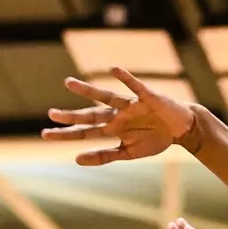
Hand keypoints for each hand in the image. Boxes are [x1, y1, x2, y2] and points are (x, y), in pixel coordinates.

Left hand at [42, 67, 200, 165]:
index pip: (85, 131)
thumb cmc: (156, 139)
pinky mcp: (147, 97)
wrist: (181, 128)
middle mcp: (117, 115)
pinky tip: (113, 69)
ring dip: (88, 91)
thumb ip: (105, 156)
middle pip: (90, 116)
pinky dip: (125, 78)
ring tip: (68, 84)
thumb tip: (76, 159)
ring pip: (105, 97)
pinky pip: (134, 86)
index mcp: (112, 129)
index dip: (66, 133)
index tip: (46, 134)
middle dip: (72, 116)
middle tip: (51, 114)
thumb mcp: (129, 153)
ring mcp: (130, 105)